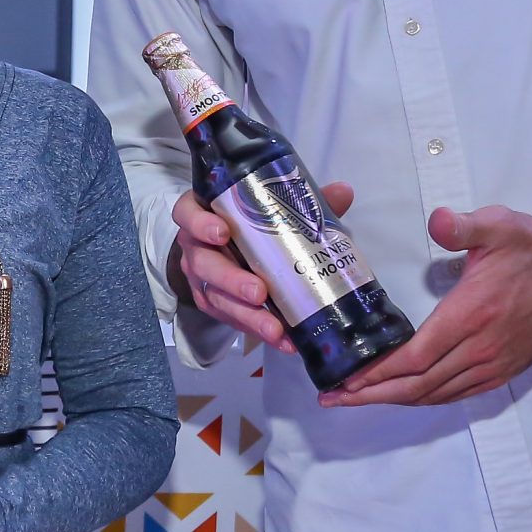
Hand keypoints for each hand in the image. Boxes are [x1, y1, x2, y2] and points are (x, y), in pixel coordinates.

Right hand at [169, 180, 355, 354]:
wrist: (228, 247)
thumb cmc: (248, 220)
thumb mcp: (269, 207)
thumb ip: (300, 200)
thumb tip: (343, 191)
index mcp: (202, 213)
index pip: (188, 214)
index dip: (201, 224)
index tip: (223, 233)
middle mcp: (195, 247)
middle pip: (203, 264)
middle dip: (231, 279)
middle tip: (259, 292)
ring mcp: (201, 279)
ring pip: (216, 298)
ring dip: (246, 314)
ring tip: (275, 327)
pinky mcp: (212, 304)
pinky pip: (230, 320)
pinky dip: (256, 330)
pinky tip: (282, 340)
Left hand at [320, 205, 531, 408]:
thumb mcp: (498, 226)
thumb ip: (464, 226)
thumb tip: (438, 222)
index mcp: (471, 316)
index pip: (415, 358)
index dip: (378, 374)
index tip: (346, 380)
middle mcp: (481, 349)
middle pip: (418, 386)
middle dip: (373, 395)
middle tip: (335, 399)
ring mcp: (494, 364)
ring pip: (437, 395)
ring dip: (395, 401)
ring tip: (359, 401)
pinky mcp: (505, 370)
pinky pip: (459, 395)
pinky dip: (427, 400)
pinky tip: (407, 397)